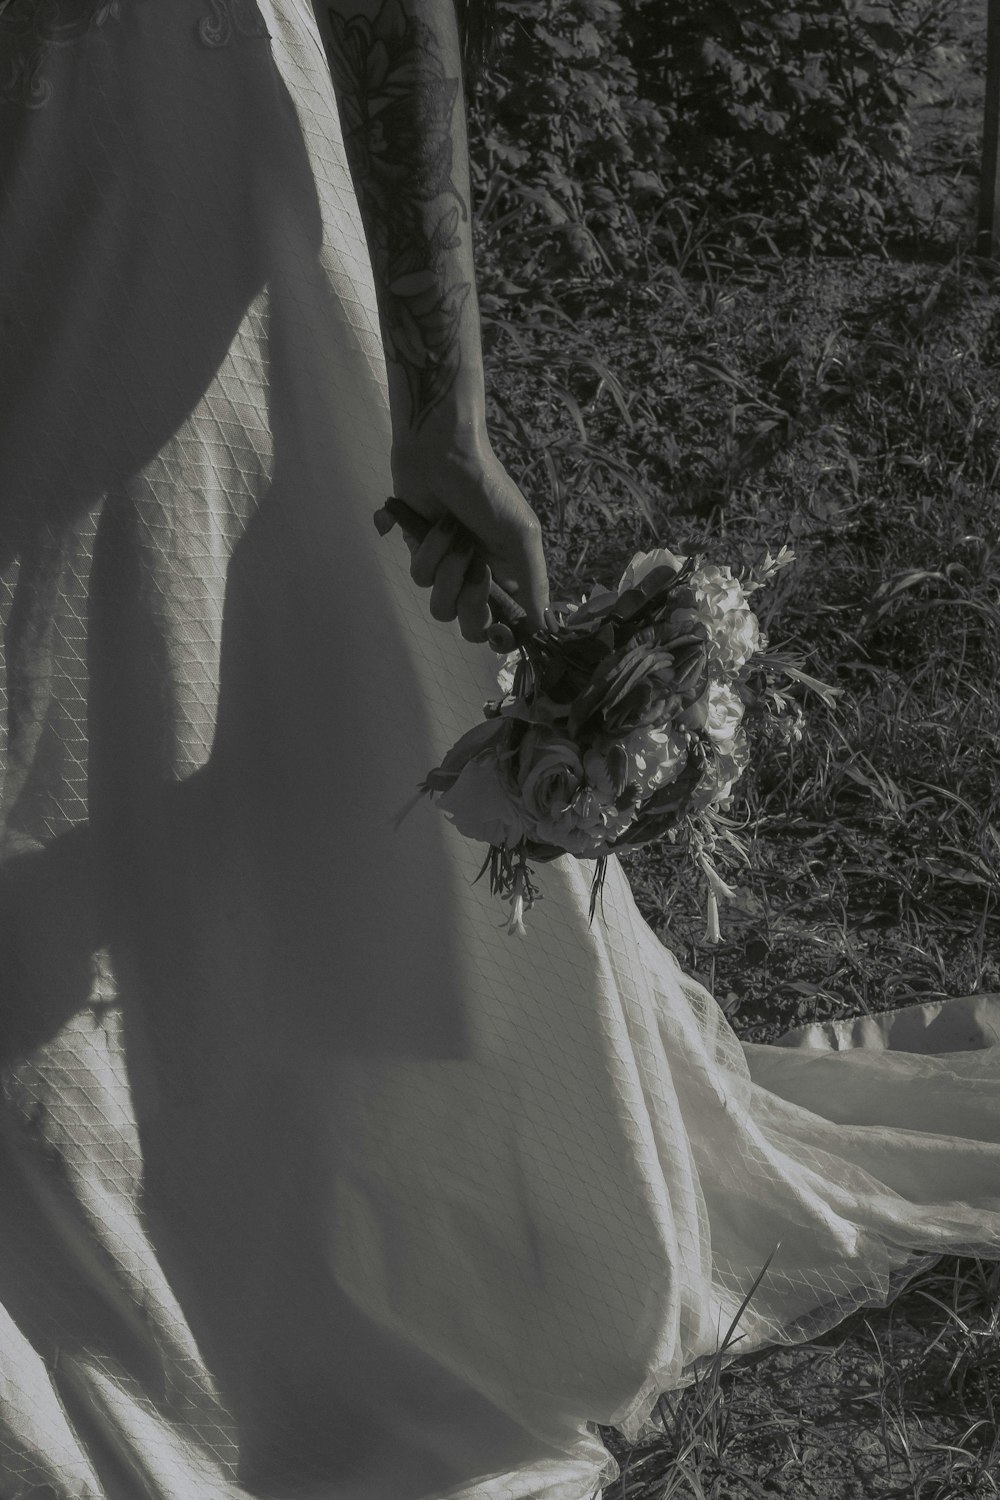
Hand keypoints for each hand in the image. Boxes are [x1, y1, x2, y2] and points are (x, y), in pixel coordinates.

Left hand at [390, 436, 549, 643]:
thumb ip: (533, 582)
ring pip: (441, 606)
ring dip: (448, 568)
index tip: (501, 629)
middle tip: (477, 570)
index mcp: (510, 576)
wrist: (440, 452)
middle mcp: (481, 578)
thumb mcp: (521, 534)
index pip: (506, 626)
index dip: (501, 634)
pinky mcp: (421, 555)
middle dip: (472, 602)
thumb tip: (545, 625)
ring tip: (456, 533)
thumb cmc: (487, 488)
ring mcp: (449, 569)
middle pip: (472, 627)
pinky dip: (428, 548)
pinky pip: (420, 576)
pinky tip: (436, 523)